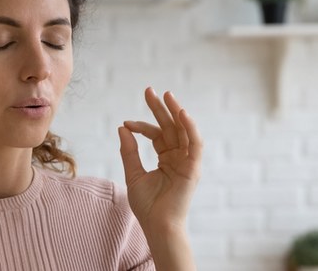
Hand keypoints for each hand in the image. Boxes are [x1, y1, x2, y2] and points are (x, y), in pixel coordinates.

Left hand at [118, 87, 202, 232]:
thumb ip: (129, 151)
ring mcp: (188, 162)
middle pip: (170, 127)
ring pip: (183, 131)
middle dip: (160, 108)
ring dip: (176, 112)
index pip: (156, 135)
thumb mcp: (133, 174)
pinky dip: (190, 128)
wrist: (158, 225)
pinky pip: (195, 143)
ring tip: (166, 95)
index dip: (141, 126)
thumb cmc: (147, 205)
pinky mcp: (194, 168)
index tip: (126, 123)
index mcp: (167, 159)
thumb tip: (122, 128)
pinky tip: (181, 113)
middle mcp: (179, 157)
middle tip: (149, 90)